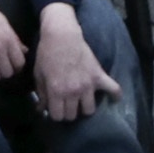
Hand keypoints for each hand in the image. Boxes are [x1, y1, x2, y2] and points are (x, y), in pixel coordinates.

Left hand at [32, 2, 122, 123]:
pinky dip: (115, 95)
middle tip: (67, 104)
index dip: (55, 114)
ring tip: (81, 101)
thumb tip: (41, 110)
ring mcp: (88, 85)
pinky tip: (113, 99)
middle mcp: (73, 92)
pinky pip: (114, 90)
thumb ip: (42, 94)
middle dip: (68, 112)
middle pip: (73, 116)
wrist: (62, 36)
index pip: (58, 116)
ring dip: (84, 107)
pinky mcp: (99, 76)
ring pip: (90, 110)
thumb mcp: (39, 74)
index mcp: (56, 91)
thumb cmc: (47, 54)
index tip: (55, 108)